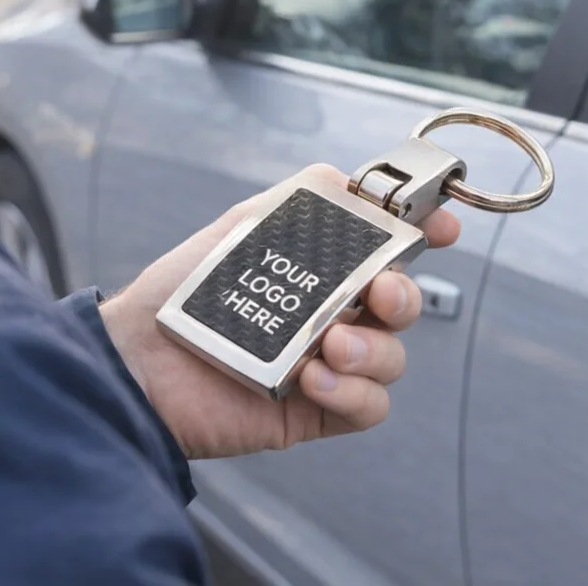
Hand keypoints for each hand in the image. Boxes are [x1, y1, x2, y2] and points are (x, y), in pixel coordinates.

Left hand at [99, 165, 460, 460]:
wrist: (144, 360)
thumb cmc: (187, 287)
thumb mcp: (245, 225)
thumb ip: (301, 200)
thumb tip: (352, 178)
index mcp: (319, 265)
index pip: (386, 247)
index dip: (422, 233)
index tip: (443, 225)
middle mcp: (330, 311)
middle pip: (402, 302)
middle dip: (404, 295)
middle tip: (379, 293)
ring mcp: (326, 361)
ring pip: (392, 355)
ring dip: (373, 348)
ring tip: (328, 344)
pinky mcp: (316, 409)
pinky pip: (370, 405)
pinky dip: (355, 391)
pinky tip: (315, 379)